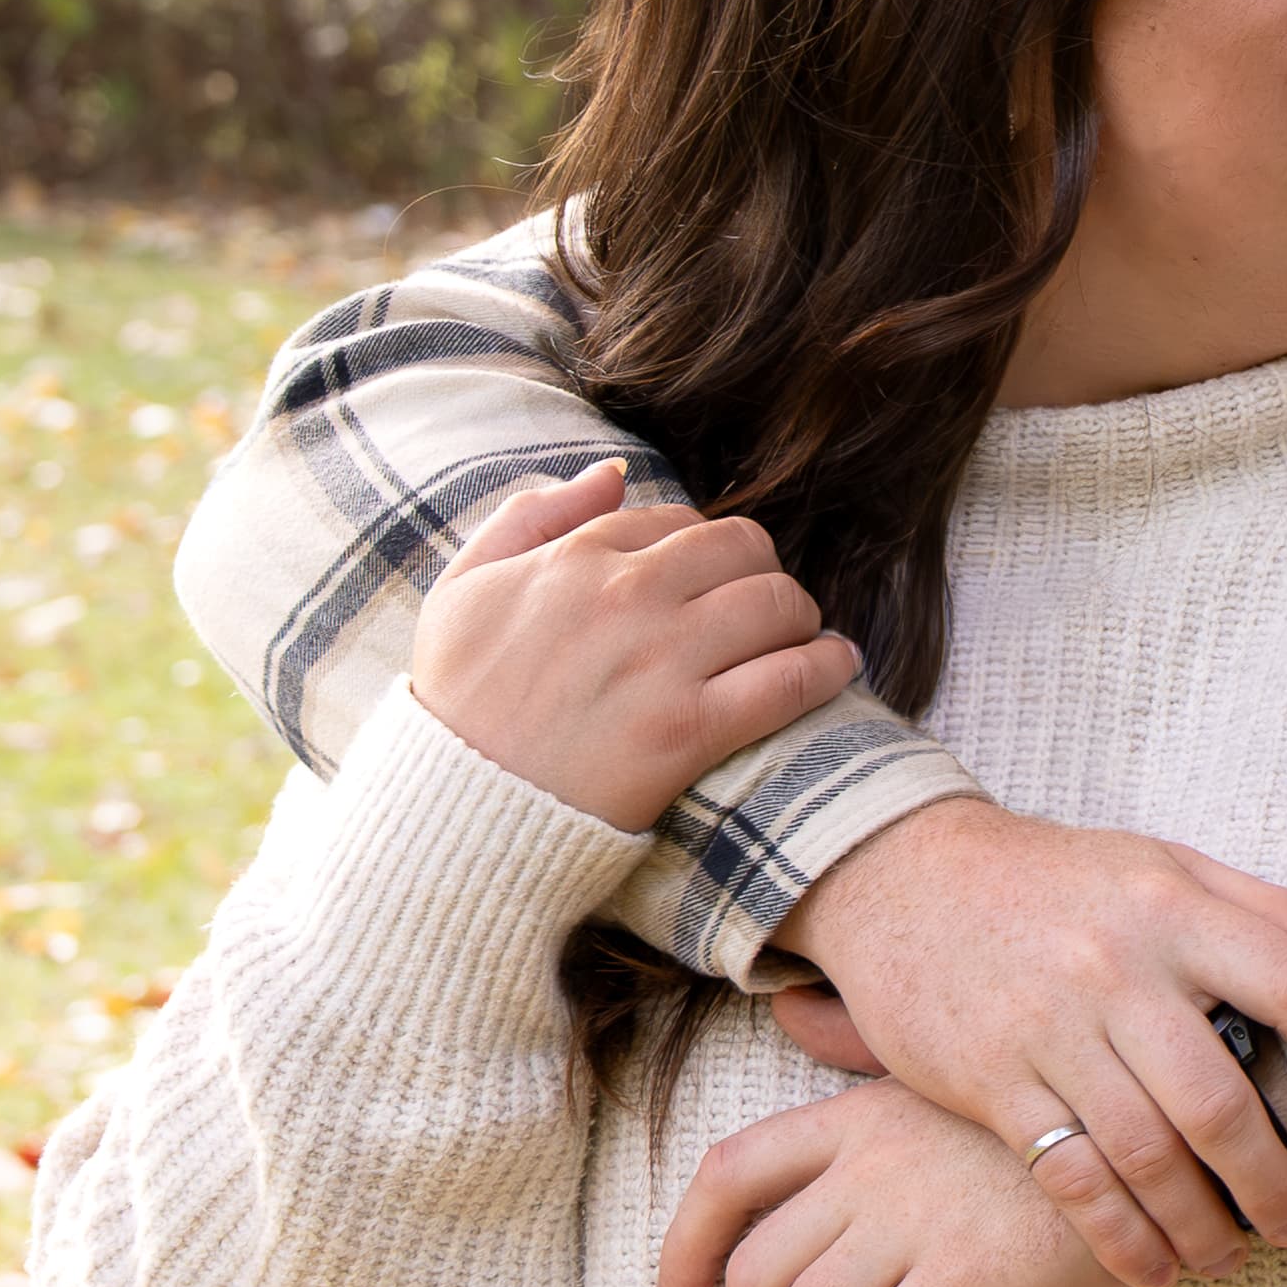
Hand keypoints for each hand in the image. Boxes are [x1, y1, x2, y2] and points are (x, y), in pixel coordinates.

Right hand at [411, 460, 859, 833]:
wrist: (450, 814)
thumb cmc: (455, 704)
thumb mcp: (463, 589)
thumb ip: (530, 515)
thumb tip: (612, 472)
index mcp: (576, 557)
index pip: (678, 519)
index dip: (701, 548)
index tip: (707, 581)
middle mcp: (626, 596)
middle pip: (743, 548)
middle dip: (761, 571)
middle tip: (764, 605)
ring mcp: (661, 662)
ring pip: (778, 603)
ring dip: (799, 616)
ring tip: (799, 636)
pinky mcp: (687, 732)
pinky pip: (788, 680)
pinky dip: (825, 667)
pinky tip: (836, 666)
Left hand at [654, 1079, 1127, 1286]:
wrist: (1158, 1136)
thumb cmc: (1061, 1112)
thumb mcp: (953, 1070)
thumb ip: (867, 1049)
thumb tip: (788, 1008)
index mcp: (859, 1112)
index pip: (731, 1171)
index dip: (684, 1247)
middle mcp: (869, 1162)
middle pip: (753, 1273)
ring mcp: (912, 1219)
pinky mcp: (962, 1278)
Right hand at [779, 801, 1286, 1286]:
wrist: (907, 875)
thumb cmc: (1055, 877)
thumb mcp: (1162, 865)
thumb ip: (1264, 910)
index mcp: (1174, 907)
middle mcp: (1117, 969)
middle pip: (1219, 1100)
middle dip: (1273, 1182)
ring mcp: (1051, 1028)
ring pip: (1147, 1155)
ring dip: (1202, 1226)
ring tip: (1231, 1258)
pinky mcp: (992, 1082)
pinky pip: (1071, 1178)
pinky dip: (1121, 1237)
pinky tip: (1153, 1269)